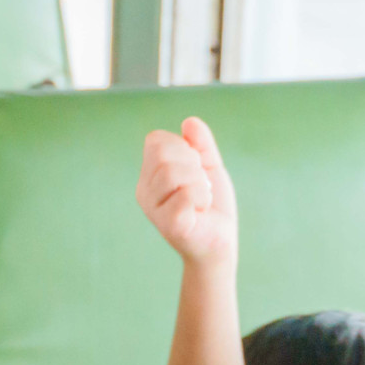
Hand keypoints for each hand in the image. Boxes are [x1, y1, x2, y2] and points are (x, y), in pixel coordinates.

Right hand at [137, 117, 236, 268]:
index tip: (194, 169)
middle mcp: (145, 191)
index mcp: (149, 175)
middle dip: (194, 165)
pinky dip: (203, 199)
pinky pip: (186, 194)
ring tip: (201, 200)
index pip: (156, 140)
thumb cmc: (211, 206)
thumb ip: (201, 144)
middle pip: (164, 154)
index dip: (183, 147)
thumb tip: (189, 122)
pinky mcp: (169, 224)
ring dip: (201, 183)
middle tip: (201, 187)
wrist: (220, 243)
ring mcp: (153, 209)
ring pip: (174, 173)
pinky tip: (200, 213)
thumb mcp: (209, 167)